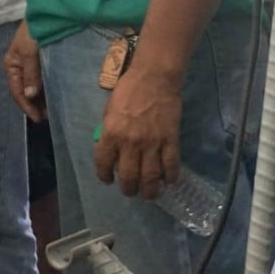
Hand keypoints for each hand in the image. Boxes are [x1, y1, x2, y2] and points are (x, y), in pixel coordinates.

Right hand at [3, 21, 47, 121]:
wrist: (48, 12)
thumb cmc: (34, 31)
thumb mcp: (30, 52)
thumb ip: (31, 73)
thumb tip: (30, 95)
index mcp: (12, 65)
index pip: (17, 91)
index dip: (27, 106)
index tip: (38, 119)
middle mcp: (20, 67)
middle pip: (27, 91)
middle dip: (35, 105)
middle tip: (49, 118)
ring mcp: (32, 64)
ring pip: (36, 86)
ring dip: (43, 98)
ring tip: (54, 111)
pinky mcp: (43, 60)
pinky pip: (44, 79)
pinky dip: (49, 88)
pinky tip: (57, 96)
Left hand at [93, 64, 183, 199]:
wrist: (155, 79)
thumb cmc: (129, 90)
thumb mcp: (110, 111)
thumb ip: (110, 133)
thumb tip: (112, 151)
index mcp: (111, 134)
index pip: (104, 164)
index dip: (105, 176)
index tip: (109, 180)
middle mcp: (130, 143)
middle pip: (129, 176)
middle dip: (129, 189)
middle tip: (131, 192)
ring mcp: (152, 143)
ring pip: (150, 176)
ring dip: (149, 190)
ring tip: (149, 194)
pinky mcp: (170, 140)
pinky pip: (170, 165)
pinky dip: (170, 177)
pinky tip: (169, 181)